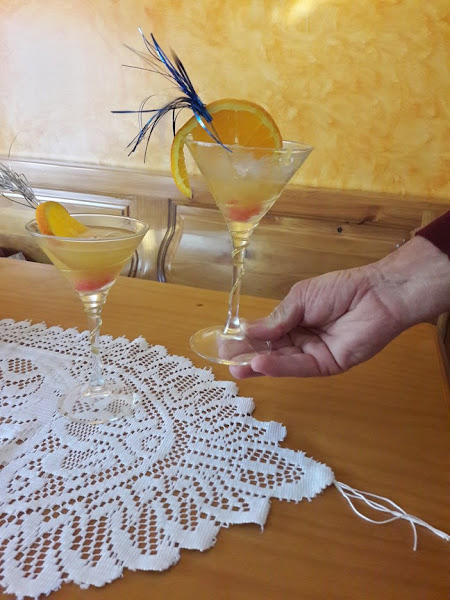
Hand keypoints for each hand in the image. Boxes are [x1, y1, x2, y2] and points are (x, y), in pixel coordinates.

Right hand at [230, 265, 405, 378]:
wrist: (375, 295)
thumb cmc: (339, 289)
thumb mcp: (300, 298)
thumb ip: (277, 318)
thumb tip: (248, 330)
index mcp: (293, 320)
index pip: (265, 333)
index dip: (245, 338)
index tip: (223, 343)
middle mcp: (300, 339)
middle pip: (270, 350)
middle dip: (247, 355)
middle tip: (225, 360)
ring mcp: (313, 354)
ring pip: (282, 362)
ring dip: (259, 365)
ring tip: (236, 366)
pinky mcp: (326, 365)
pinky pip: (299, 367)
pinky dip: (279, 367)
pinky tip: (260, 364)